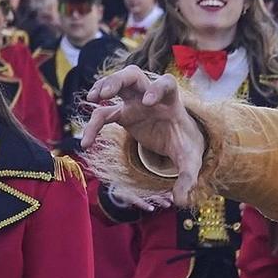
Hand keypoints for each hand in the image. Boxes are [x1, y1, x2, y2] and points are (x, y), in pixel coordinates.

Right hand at [81, 66, 208, 203]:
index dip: (157, 88)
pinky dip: (93, 126)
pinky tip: (86, 143)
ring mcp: (135, 103)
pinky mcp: (124, 115)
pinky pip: (104, 115)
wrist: (182, 141)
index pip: (165, 84)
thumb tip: (182, 202)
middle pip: (133, 75)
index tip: (148, 101)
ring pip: (116, 85)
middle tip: (105, 93)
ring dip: (102, 88)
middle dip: (118, 79)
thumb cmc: (187, 146)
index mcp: (172, 103)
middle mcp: (151, 97)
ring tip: (93, 99)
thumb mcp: (191, 162)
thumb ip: (188, 179)